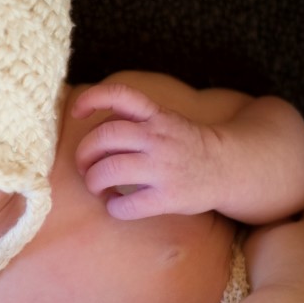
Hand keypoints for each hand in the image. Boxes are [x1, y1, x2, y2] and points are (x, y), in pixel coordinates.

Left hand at [72, 83, 223, 219]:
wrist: (227, 167)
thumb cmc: (184, 145)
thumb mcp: (164, 120)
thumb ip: (133, 120)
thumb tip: (93, 131)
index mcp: (155, 116)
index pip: (120, 95)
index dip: (92, 98)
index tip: (76, 112)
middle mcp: (157, 138)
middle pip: (104, 137)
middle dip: (83, 154)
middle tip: (84, 167)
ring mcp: (163, 168)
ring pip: (109, 170)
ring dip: (93, 181)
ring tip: (98, 187)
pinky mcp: (168, 197)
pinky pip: (127, 205)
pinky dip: (113, 207)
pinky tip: (116, 204)